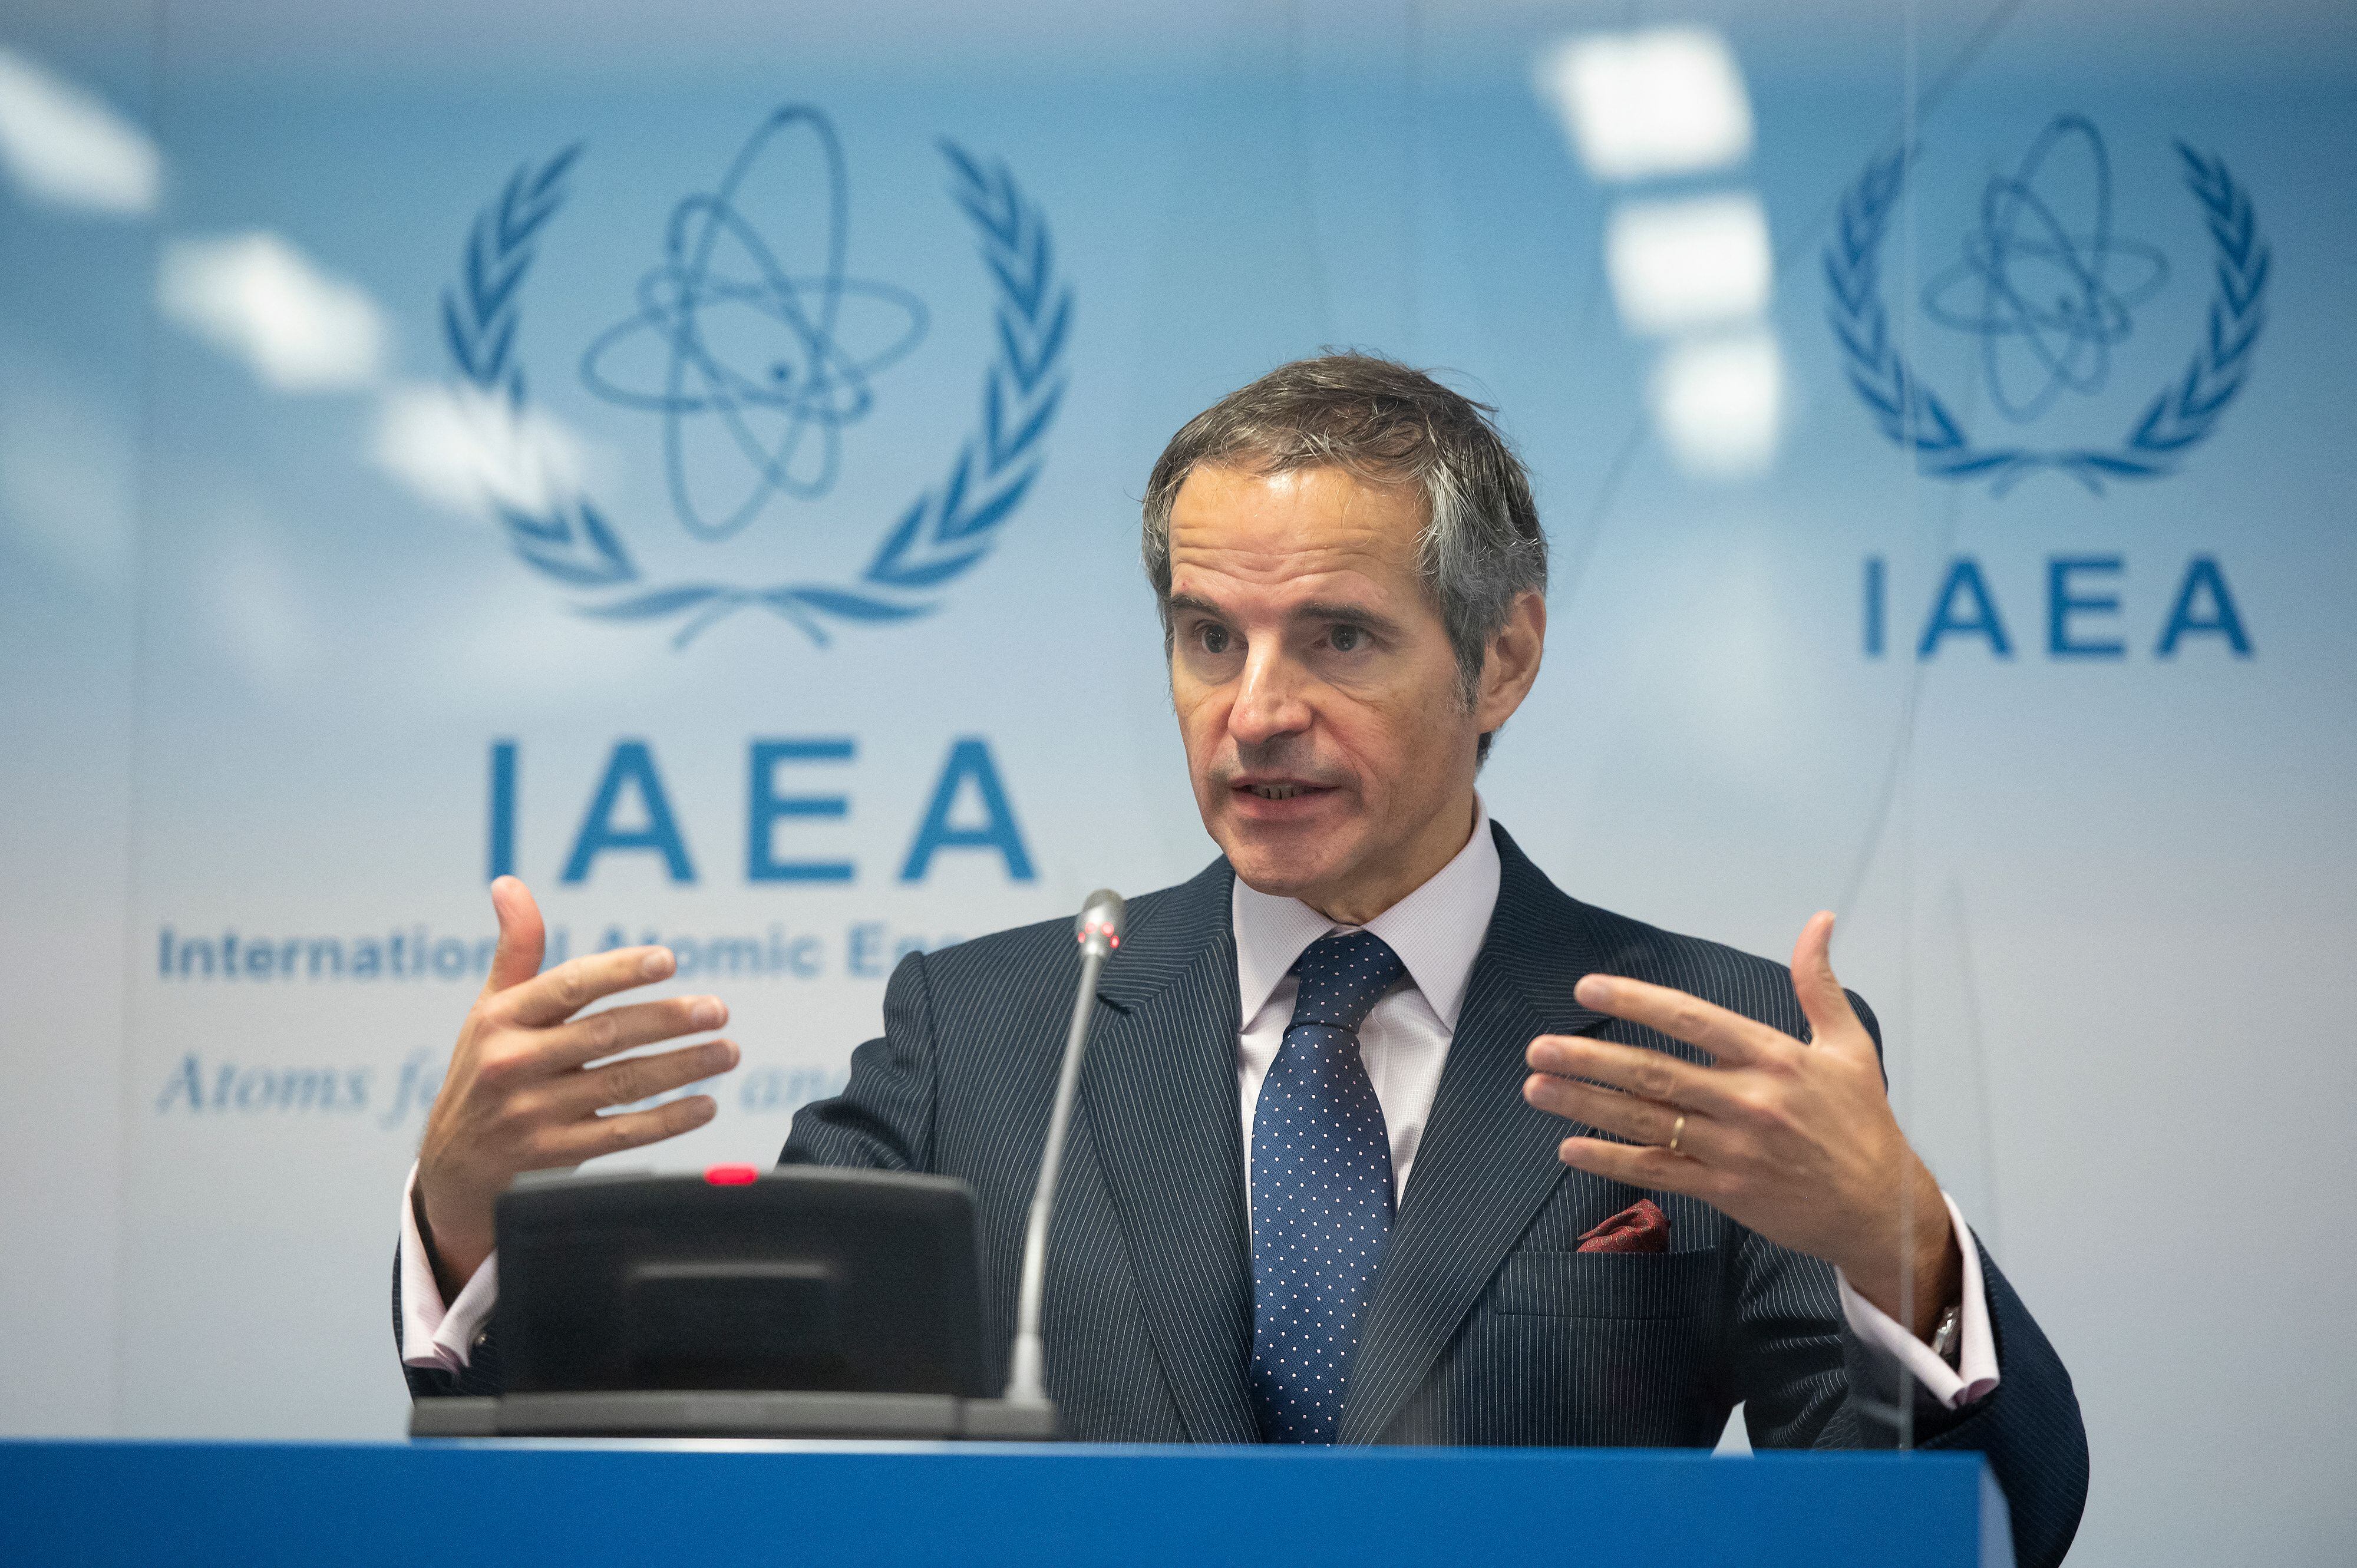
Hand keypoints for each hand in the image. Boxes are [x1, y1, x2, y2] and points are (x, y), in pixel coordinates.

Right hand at [414, 877, 739, 1295]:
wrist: (452, 1164)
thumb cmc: (484, 1069)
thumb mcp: (490, 1009)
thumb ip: (516, 950)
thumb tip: (508, 885)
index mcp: (501, 1018)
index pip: (570, 986)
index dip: (620, 971)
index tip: (668, 961)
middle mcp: (513, 1063)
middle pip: (606, 1034)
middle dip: (668, 1020)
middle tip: (717, 1010)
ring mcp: (533, 1113)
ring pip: (622, 1083)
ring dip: (683, 1067)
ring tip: (727, 1052)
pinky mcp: (553, 1155)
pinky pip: (622, 1135)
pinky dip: (669, 1121)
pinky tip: (706, 1105)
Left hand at [1522, 912, 1959, 1339]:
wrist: (1881, 1210)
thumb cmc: (1863, 1123)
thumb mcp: (1850, 1046)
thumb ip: (1819, 984)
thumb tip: (1819, 922)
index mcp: (1773, 1058)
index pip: (1691, 1020)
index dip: (1636, 1002)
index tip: (1588, 989)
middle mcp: (1747, 1100)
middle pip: (1654, 1072)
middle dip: (1589, 1059)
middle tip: (1539, 1048)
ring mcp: (1732, 1149)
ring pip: (1645, 1121)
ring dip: (1585, 1104)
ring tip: (1536, 1088)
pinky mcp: (1725, 1191)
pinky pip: (1656, 1171)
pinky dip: (1610, 1160)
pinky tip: (1569, 1148)